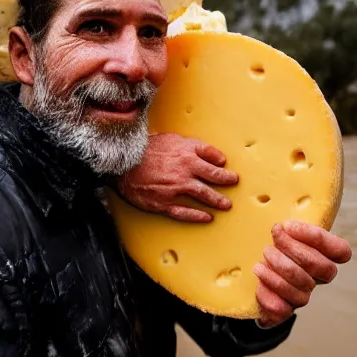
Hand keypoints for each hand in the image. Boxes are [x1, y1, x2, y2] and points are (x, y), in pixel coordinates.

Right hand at [116, 133, 238, 222]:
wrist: (123, 164)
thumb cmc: (146, 150)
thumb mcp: (173, 139)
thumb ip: (194, 146)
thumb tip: (214, 155)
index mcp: (187, 155)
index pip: (213, 161)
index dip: (223, 166)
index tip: (227, 169)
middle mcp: (185, 172)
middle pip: (213, 179)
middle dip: (226, 182)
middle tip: (233, 184)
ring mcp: (175, 189)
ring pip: (203, 196)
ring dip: (217, 201)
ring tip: (226, 205)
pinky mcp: (164, 203)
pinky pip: (185, 212)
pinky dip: (198, 216)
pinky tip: (207, 217)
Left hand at [253, 220, 351, 328]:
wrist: (252, 283)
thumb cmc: (271, 250)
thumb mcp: (281, 234)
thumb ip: (286, 226)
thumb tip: (276, 218)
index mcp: (322, 256)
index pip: (341, 251)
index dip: (318, 238)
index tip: (290, 225)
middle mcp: (317, 278)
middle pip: (322, 266)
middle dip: (295, 249)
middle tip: (273, 237)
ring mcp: (302, 295)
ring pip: (301, 284)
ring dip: (279, 268)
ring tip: (262, 257)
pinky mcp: (284, 310)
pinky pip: (282, 307)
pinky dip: (267, 292)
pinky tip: (257, 281)